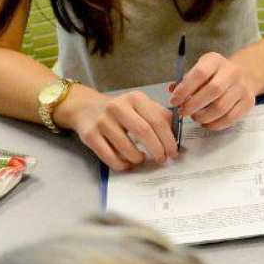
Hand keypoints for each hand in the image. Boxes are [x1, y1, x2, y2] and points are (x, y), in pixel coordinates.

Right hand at [62, 88, 180, 169]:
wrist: (87, 108)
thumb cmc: (121, 110)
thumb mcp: (140, 105)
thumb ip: (159, 115)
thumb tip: (176, 134)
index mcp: (135, 98)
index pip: (157, 121)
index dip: (168, 140)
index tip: (173, 153)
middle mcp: (118, 107)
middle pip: (144, 132)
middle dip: (157, 150)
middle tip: (162, 160)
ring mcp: (102, 121)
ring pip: (126, 147)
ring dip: (138, 158)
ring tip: (141, 159)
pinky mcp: (90, 136)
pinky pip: (109, 157)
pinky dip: (122, 164)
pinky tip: (127, 164)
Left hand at [169, 52, 254, 130]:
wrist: (241, 77)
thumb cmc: (213, 76)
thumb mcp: (199, 71)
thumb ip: (185, 80)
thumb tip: (173, 91)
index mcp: (216, 60)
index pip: (200, 73)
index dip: (185, 89)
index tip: (174, 101)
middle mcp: (232, 71)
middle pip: (213, 90)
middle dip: (194, 105)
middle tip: (183, 112)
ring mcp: (243, 87)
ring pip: (221, 107)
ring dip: (203, 116)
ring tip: (195, 117)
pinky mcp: (249, 101)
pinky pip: (230, 118)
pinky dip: (215, 124)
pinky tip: (206, 123)